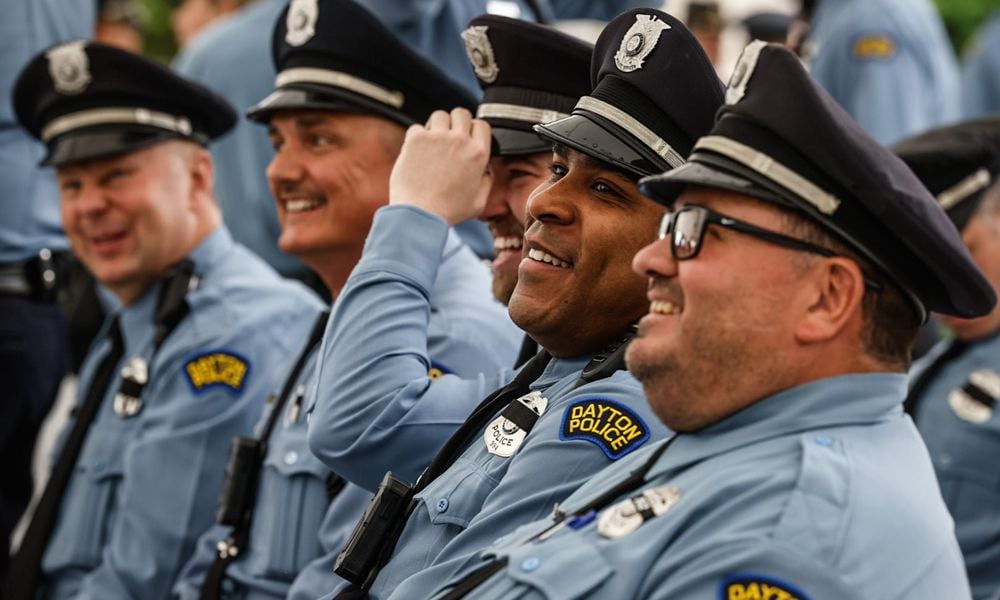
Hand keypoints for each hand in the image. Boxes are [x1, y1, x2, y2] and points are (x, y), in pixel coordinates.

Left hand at [389, 108, 492, 225]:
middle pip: (461, 113)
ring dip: (436, 126)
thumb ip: (486, 182)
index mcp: (478, 153)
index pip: (482, 124)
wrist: (419, 214)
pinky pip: (418, 127)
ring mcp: (437, 137)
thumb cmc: (448, 212)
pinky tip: (417, 152)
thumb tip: (486, 170)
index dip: (474, 129)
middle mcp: (460, 140)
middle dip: (455, 122)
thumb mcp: (479, 202)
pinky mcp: (416, 139)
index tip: (466, 138)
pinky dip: (416, 137)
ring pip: (439, 115)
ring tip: (431, 143)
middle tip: (448, 137)